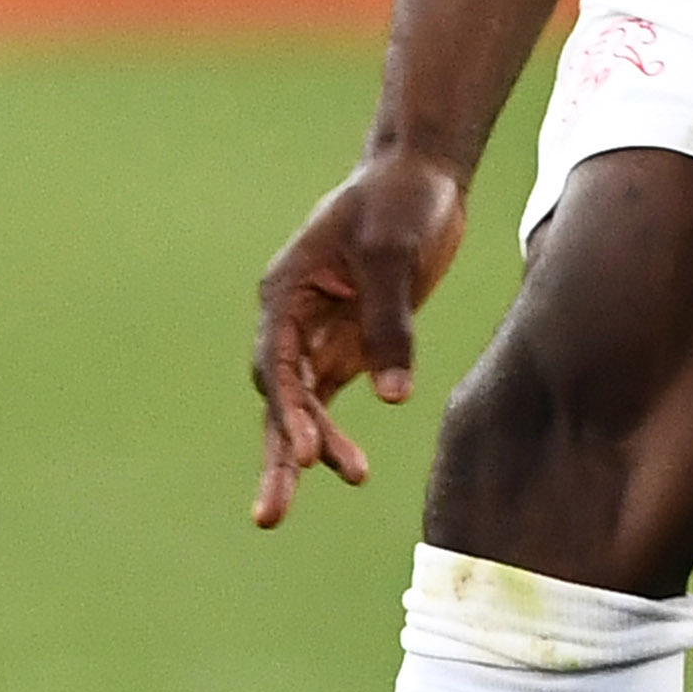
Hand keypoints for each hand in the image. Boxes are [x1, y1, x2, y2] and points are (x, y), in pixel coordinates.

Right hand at [250, 149, 464, 527]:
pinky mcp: (351, 347)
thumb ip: (390, 323)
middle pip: (278, 398)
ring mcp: (319, 337)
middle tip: (270, 514)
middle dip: (278, 452)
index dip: (288, 410)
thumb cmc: (399, 201)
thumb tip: (391, 397)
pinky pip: (332, 401)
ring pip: (302, 408)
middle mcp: (292, 321)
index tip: (305, 451)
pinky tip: (351, 469)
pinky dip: (335, 434)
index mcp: (286, 292)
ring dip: (310, 449)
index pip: (277, 362)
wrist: (422, 177)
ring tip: (339, 486)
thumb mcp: (395, 252)